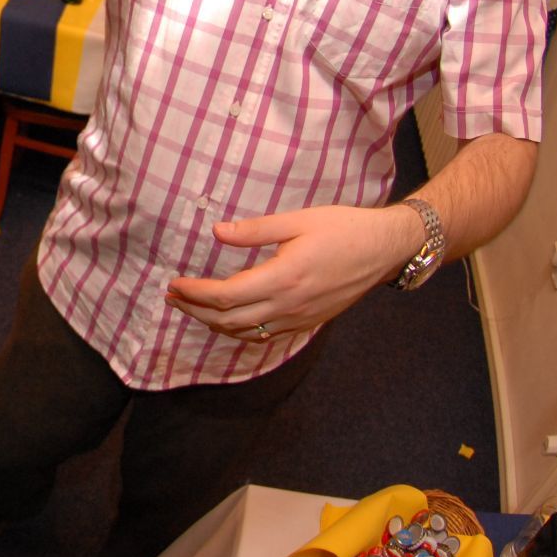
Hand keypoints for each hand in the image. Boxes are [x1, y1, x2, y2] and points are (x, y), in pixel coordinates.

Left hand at [164, 204, 417, 340]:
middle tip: (172, 297)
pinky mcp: (308, 323)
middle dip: (195, 310)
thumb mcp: (298, 220)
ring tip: (191, 308)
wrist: (384, 250)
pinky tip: (227, 320)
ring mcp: (299, 319)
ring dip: (213, 323)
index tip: (175, 284)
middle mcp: (289, 306)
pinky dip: (239, 331)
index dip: (196, 293)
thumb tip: (216, 232)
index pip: (227, 296)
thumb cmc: (342, 228)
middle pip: (230, 320)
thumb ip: (255, 230)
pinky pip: (265, 335)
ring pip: (246, 333)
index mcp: (284, 278)